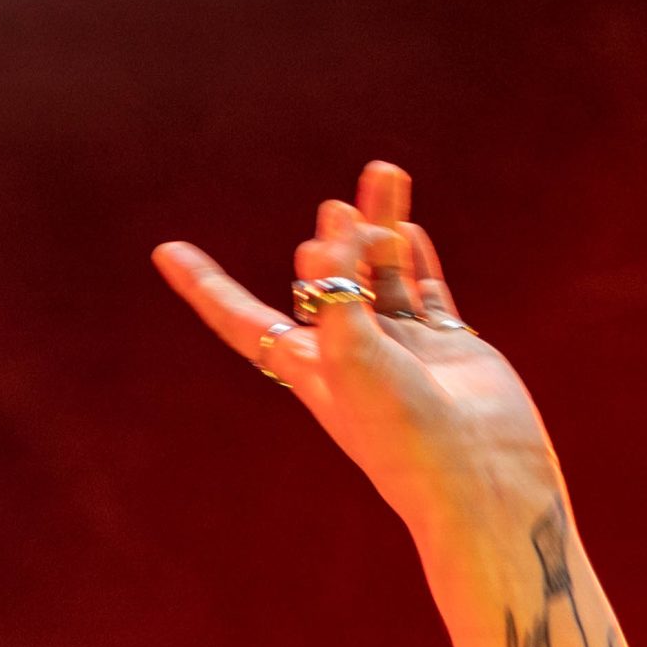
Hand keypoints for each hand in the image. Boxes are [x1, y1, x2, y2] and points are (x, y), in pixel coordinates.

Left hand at [153, 161, 564, 543]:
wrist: (481, 475)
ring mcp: (398, 348)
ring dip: (381, 225)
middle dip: (332, 238)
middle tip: (336, 206)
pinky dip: (416, 256)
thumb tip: (326, 226)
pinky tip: (407, 225)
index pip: (240, 319)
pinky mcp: (447, 346)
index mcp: (306, 368)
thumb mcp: (351, 357)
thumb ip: (336, 292)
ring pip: (382, 272)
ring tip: (383, 170)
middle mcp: (347, 355)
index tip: (165, 251)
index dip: (204, 286)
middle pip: (326, 279)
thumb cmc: (403, 430)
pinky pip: (424, 289)